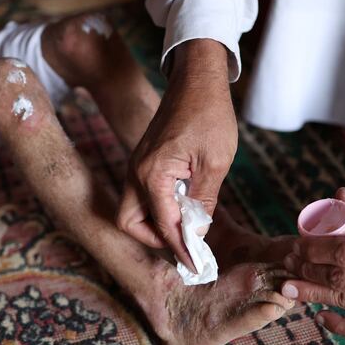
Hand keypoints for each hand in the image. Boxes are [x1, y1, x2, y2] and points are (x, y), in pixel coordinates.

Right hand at [117, 39, 236, 269]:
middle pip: (129, 222)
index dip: (180, 249)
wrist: (196, 80)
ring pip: (133, 210)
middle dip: (153, 239)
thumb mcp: (215, 162)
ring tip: (186, 228)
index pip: (162, 225)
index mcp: (152, 174)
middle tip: (184, 245)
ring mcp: (136, 166)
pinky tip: (184, 208)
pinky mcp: (143, 161)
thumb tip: (197, 232)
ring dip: (154, 224)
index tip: (197, 264)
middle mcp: (136, 172)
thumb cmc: (209, 115)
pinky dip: (157, 208)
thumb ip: (203, 201)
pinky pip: (142, 195)